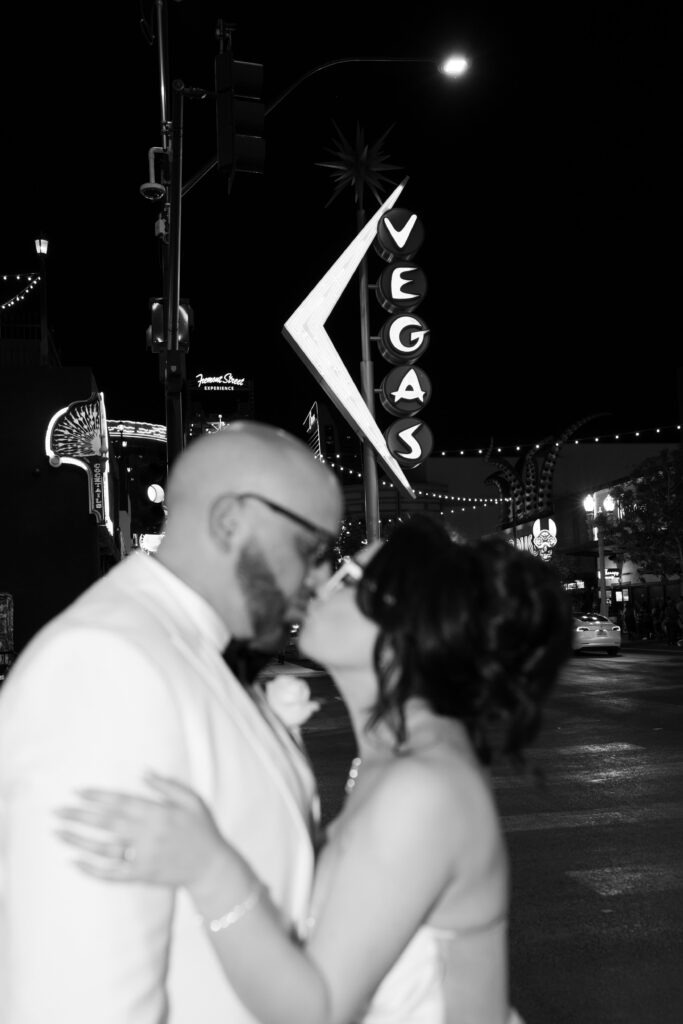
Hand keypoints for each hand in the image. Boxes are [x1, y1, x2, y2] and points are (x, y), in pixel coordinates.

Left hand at [54, 772, 227, 887]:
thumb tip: (144, 772)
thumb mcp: (191, 800)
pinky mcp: (141, 875)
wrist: (211, 867)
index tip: (77, 792)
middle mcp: (147, 834)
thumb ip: (168, 786)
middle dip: (79, 816)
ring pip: (104, 848)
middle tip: (57, 811)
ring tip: (58, 833)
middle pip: (106, 823)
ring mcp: (142, 856)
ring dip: (79, 840)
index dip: (98, 797)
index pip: (121, 802)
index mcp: (158, 813)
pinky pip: (112, 873)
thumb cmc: (202, 830)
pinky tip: (74, 862)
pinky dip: (91, 869)